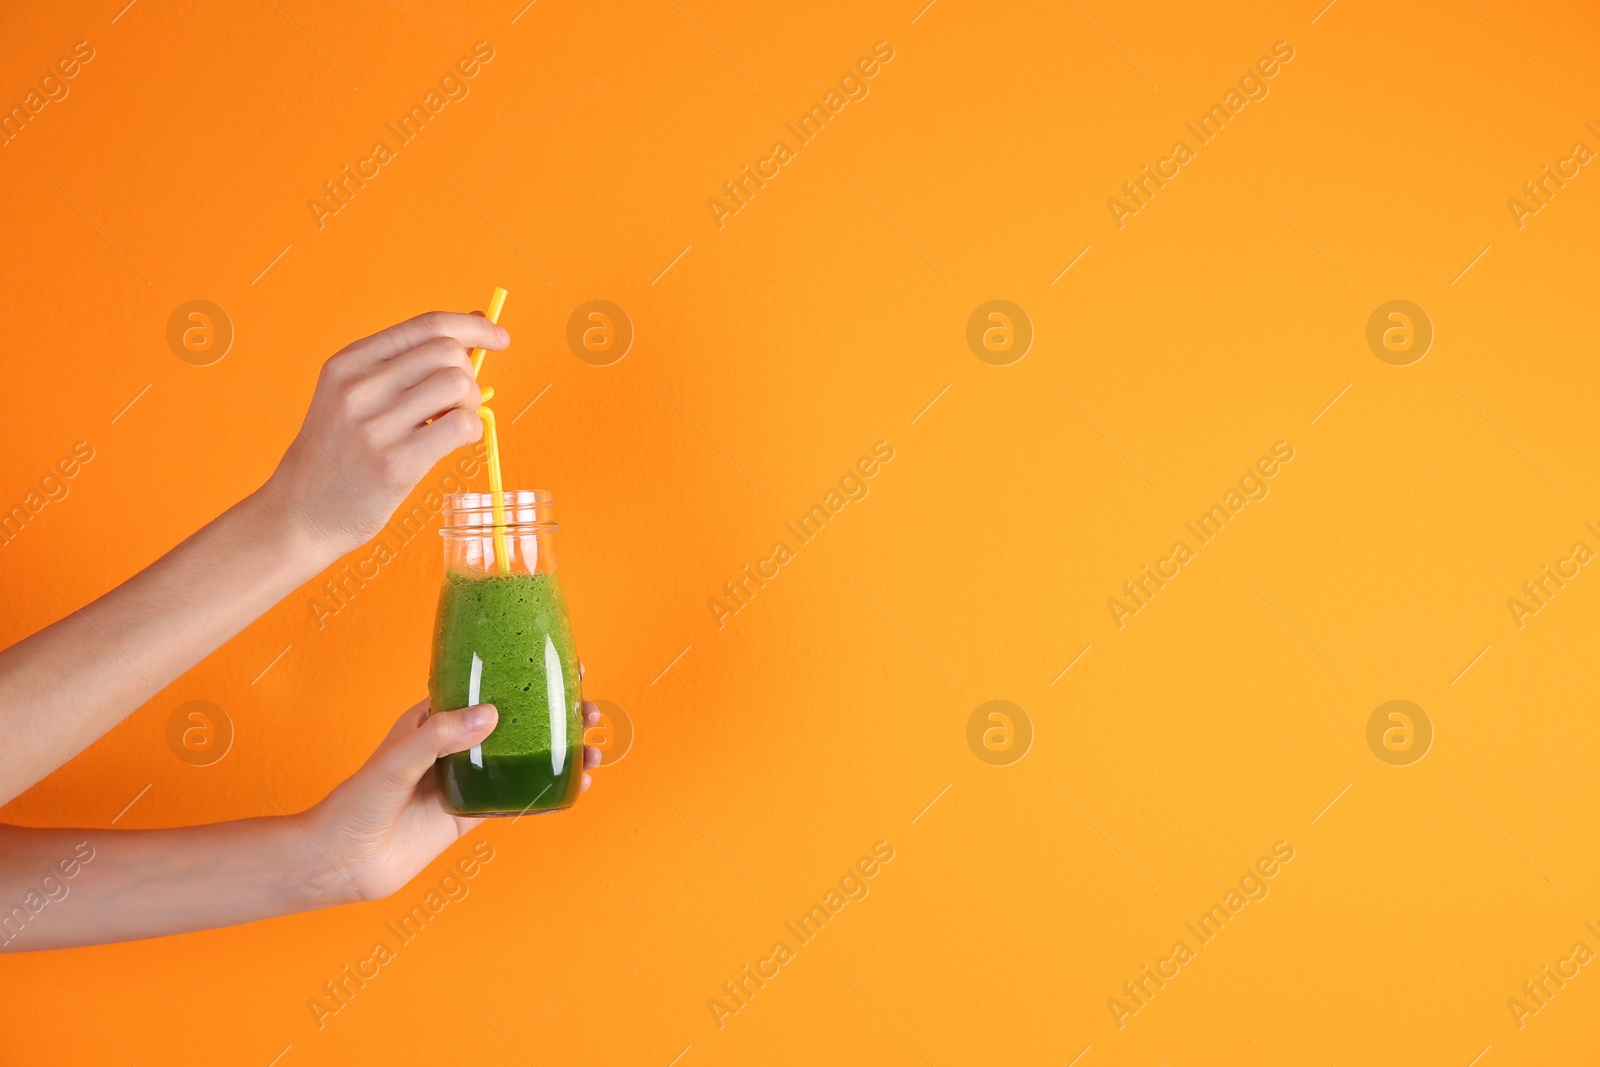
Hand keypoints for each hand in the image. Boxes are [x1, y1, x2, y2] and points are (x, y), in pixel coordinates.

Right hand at [257, 311, 509, 560]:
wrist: (300, 512)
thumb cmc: (339, 453)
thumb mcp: (352, 396)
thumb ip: (404, 365)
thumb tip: (474, 327)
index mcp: (348, 362)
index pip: (427, 325)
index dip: (473, 327)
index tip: (499, 337)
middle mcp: (358, 387)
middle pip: (448, 352)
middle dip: (469, 375)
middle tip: (457, 403)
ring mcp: (375, 425)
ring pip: (458, 385)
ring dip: (470, 404)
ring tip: (450, 423)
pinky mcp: (394, 463)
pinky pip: (461, 426)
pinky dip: (471, 431)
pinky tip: (454, 443)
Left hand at [306, 698, 601, 903]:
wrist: (341, 863)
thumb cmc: (355, 804)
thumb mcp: (396, 762)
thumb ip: (441, 737)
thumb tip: (491, 714)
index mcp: (435, 720)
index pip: (486, 688)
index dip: (524, 676)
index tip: (560, 667)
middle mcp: (454, 746)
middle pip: (516, 723)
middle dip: (555, 715)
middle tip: (588, 712)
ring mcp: (465, 781)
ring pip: (523, 760)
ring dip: (559, 753)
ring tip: (592, 753)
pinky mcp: (469, 816)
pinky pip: (516, 799)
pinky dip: (547, 792)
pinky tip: (575, 787)